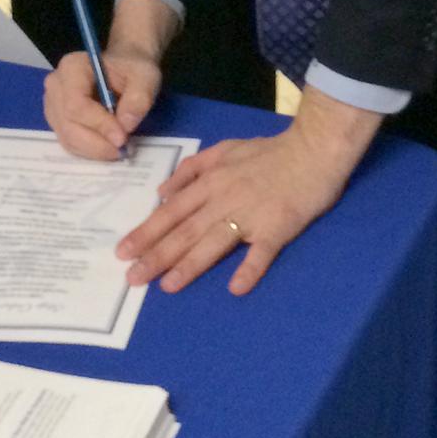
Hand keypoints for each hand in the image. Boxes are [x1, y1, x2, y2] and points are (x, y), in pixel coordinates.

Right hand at [42, 0, 179, 159]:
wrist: (124, 67)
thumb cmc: (132, 68)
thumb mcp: (145, 76)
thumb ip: (139, 97)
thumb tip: (125, 125)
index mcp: (72, 67)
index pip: (76, 104)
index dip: (99, 125)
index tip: (123, 138)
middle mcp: (56, 86)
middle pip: (69, 126)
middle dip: (98, 144)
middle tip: (123, 150)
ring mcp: (53, 105)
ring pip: (68, 139)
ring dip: (95, 150)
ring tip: (119, 149)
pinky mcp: (57, 121)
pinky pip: (70, 143)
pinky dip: (90, 151)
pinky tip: (108, 147)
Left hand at [117, 86, 382, 297]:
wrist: (314, 150)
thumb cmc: (269, 152)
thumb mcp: (225, 149)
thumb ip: (193, 168)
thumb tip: (163, 192)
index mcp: (211, 181)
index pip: (173, 211)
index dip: (147, 232)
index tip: (123, 252)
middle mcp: (224, 198)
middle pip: (186, 230)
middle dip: (156, 254)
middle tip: (132, 278)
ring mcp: (251, 214)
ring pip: (214, 242)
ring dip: (190, 264)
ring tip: (167, 285)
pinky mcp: (278, 227)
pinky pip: (262, 251)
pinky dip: (250, 269)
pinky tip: (236, 288)